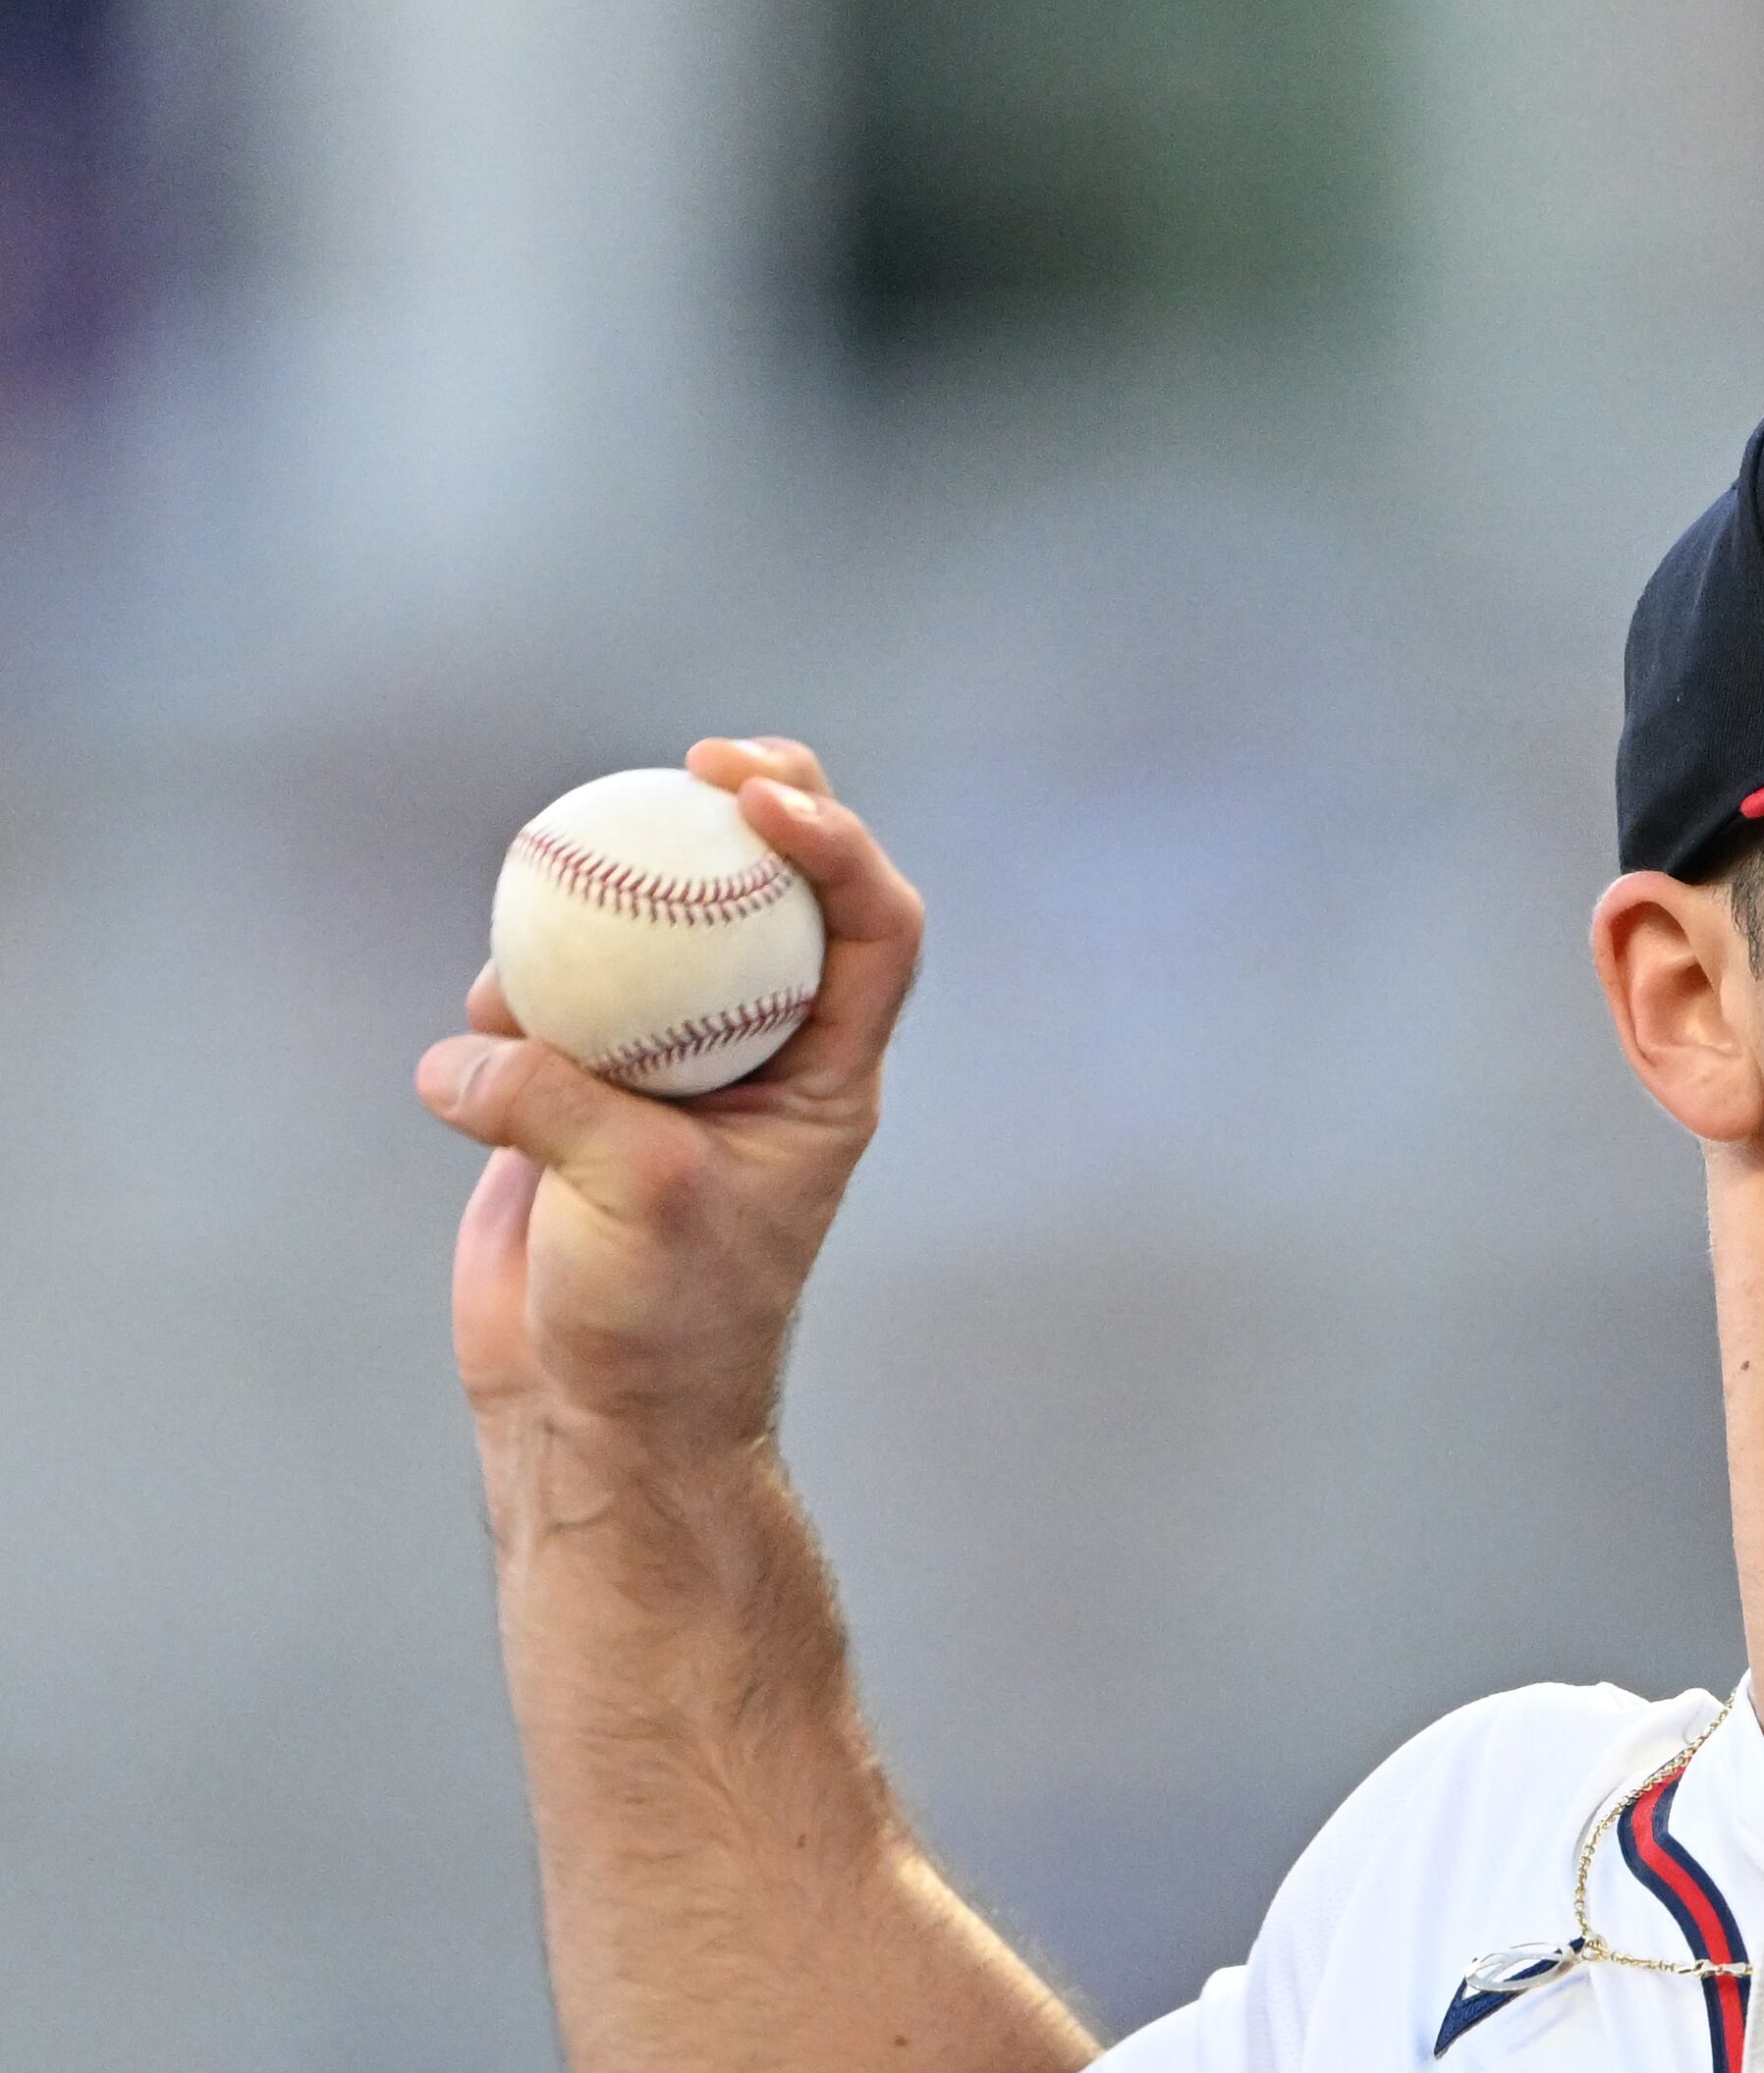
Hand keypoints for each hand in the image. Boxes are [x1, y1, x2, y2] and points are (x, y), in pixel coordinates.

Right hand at [417, 738, 923, 1467]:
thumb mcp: (634, 1198)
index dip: (840, 845)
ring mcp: (669, 1063)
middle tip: (694, 764)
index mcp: (830, 1074)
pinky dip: (510, 996)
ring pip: (656, 932)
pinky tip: (481, 1022)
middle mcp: (763, 1051)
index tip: (759, 799)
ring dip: (605, 902)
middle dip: (756, 806)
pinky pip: (548, 1000)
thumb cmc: (661, 1321)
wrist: (596, 1410)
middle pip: (780, 893)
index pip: (875, 929)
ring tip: (547, 923)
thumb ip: (562, 1102)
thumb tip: (475, 1045)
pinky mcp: (576, 1090)